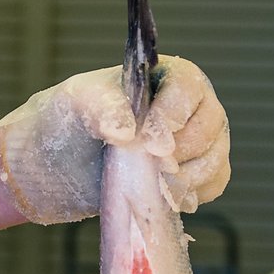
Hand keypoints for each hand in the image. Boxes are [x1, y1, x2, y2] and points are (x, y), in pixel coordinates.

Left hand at [0, 57, 229, 222]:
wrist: (57, 166)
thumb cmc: (67, 122)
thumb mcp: (75, 104)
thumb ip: (101, 108)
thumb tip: (127, 131)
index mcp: (162, 76)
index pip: (187, 85)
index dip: (174, 114)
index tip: (149, 143)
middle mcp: (186, 106)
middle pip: (210, 122)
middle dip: (182, 149)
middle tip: (149, 165)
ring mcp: (195, 141)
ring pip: (216, 156)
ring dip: (189, 175)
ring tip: (154, 183)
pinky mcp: (194, 174)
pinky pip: (214, 183)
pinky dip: (195, 193)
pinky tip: (167, 197)